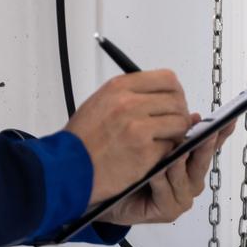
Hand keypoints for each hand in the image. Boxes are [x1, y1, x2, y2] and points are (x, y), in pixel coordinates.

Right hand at [65, 70, 192, 206]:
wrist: (66, 168)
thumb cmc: (81, 141)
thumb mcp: (100, 102)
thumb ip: (129, 96)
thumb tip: (158, 97)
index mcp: (120, 87)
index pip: (167, 79)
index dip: (176, 92)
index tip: (174, 103)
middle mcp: (130, 103)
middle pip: (177, 100)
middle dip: (179, 114)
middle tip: (173, 126)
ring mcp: (139, 127)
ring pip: (179, 123)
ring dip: (176, 134)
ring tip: (163, 142)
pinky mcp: (144, 152)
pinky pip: (171, 147)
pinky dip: (166, 153)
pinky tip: (152, 156)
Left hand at [101, 120, 235, 225]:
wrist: (108, 195)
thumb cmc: (130, 166)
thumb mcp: (152, 142)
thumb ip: (172, 130)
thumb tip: (195, 116)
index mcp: (191, 160)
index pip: (210, 144)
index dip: (221, 132)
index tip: (229, 119)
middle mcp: (191, 178)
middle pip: (202, 160)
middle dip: (204, 147)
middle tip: (207, 134)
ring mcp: (182, 195)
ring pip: (185, 178)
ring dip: (178, 165)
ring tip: (175, 154)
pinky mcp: (169, 210)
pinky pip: (167, 194)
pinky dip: (161, 183)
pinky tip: (155, 173)